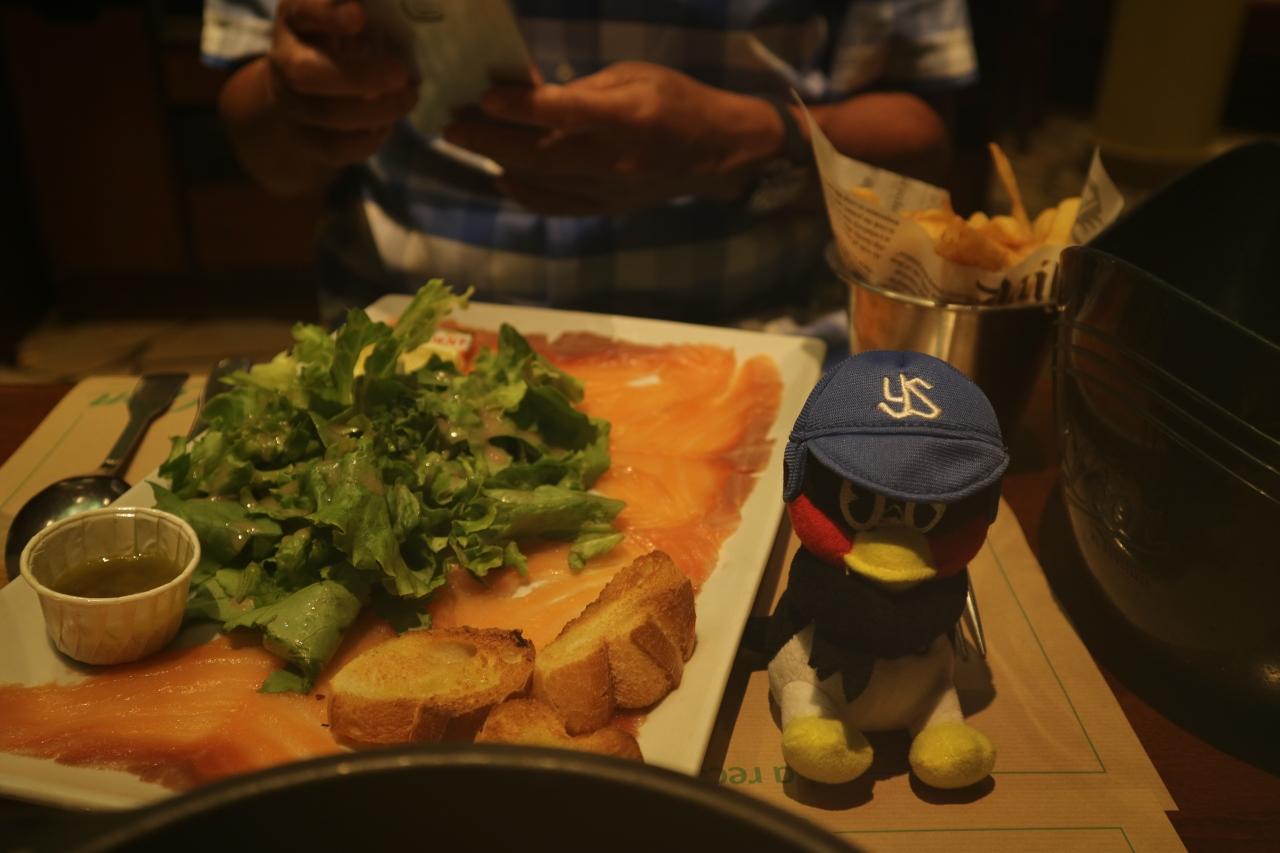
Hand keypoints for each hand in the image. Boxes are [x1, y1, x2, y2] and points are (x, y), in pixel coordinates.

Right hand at [268, 0, 417, 165]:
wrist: (302, 90)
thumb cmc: (338, 41)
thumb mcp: (346, 15)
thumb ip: (370, 10)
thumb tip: (410, 8)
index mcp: (295, 19)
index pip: (302, 11)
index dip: (327, 15)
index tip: (358, 16)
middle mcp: (283, 59)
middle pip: (306, 73)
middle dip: (360, 77)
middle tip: (401, 75)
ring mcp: (289, 102)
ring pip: (326, 114)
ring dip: (377, 111)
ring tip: (409, 98)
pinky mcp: (303, 138)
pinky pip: (335, 148)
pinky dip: (369, 140)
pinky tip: (388, 125)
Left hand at [442, 62, 783, 214]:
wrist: (718, 152)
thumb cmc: (676, 99)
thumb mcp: (634, 76)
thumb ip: (582, 89)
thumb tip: (530, 94)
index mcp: (627, 117)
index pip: (563, 113)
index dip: (520, 106)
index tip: (485, 94)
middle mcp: (614, 159)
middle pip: (539, 153)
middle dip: (488, 138)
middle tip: (452, 123)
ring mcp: (608, 189)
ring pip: (540, 180)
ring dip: (497, 160)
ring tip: (467, 140)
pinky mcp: (606, 207)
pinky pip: (555, 205)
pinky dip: (523, 192)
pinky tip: (501, 176)